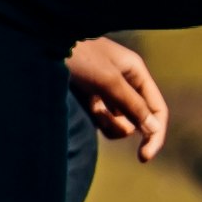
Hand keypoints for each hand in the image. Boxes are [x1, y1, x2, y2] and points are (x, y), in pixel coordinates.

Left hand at [67, 36, 168, 161]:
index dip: (155, 134)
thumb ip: (132, 105)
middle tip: (101, 118)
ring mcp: (108, 90)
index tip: (144, 157)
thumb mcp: (108, 81)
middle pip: (138, 118)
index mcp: (136, 72)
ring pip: (120, 122)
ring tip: (91, 108)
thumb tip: (154, 129)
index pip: (156, 109)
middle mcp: (126, 81)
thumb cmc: (79, 57)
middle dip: (122, 125)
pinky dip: (96, 118)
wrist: (44, 43)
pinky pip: (103, 119)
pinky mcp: (91, 96)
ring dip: (108, 123)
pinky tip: (84, 105)